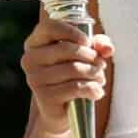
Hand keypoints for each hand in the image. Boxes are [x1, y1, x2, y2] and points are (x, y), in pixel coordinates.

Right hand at [21, 16, 113, 135]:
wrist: (65, 111)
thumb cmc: (75, 75)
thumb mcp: (88, 54)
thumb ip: (99, 45)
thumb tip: (106, 48)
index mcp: (36, 43)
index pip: (49, 27)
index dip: (72, 31)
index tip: (87, 42)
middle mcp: (30, 59)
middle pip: (68, 49)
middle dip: (92, 57)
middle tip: (101, 65)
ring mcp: (34, 79)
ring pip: (75, 69)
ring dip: (95, 74)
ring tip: (99, 79)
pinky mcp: (44, 97)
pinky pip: (76, 87)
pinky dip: (93, 89)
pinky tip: (96, 92)